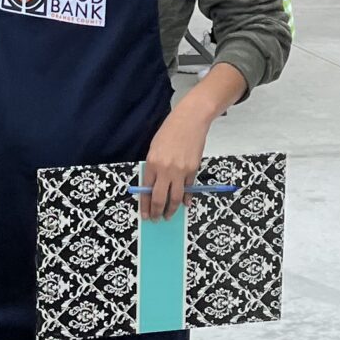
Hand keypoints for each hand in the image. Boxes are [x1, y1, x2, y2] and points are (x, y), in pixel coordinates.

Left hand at [139, 100, 213, 218]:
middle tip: (157, 219)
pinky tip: (184, 203)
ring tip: (169, 215)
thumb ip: (154, 168)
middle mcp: (165, 169)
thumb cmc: (170, 132)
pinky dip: (186, 198)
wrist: (190, 120)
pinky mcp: (193, 169)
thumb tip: (154, 186)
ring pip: (175, 197)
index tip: (145, 215)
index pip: (146, 191)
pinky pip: (188, 189)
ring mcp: (181, 171)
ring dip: (172, 209)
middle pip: (160, 198)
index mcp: (152, 163)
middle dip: (157, 212)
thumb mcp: (155, 148)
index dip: (145, 206)